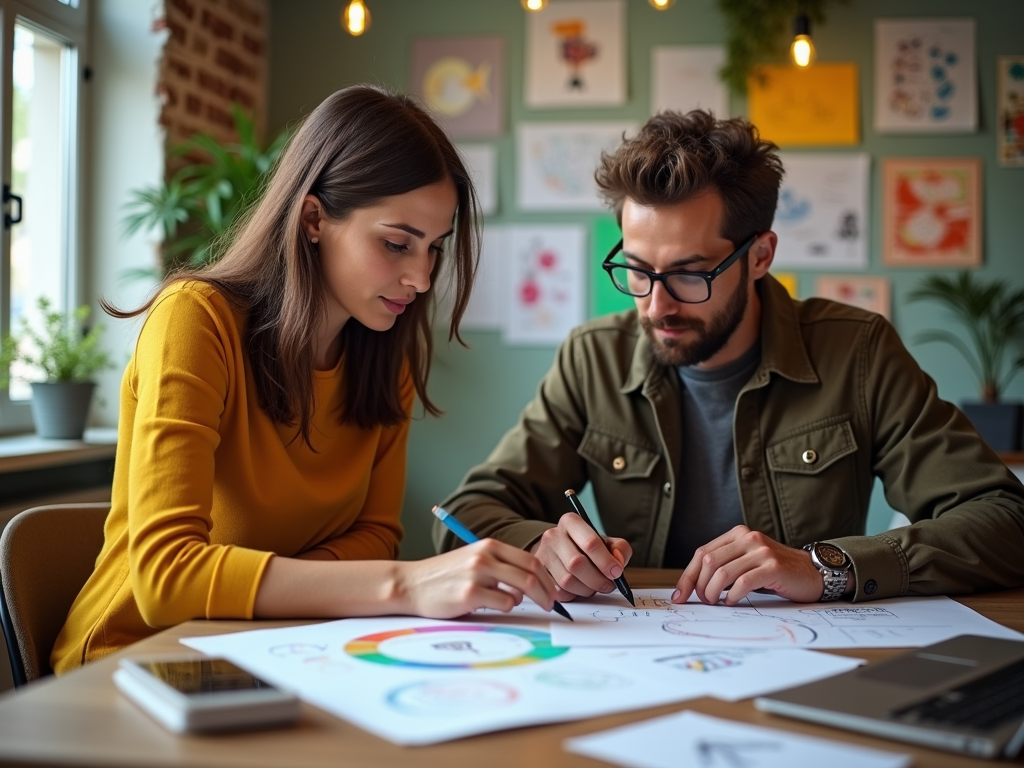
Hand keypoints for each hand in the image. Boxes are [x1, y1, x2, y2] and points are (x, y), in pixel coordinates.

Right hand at [397, 539, 558, 617]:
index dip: (547, 577)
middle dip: (546, 593)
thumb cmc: (445, 576)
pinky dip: (505, 608)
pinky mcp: (470, 594)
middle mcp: (485, 556)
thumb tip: (531, 583)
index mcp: (489, 545)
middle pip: (531, 574)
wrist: (411, 584)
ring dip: (526, 601)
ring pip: (521, 589)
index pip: (531, 559)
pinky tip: (491, 606)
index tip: (551, 590)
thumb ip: (500, 566)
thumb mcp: (474, 560)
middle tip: (549, 605)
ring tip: (514, 604)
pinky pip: (504, 604)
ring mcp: (477, 574)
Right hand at [529, 512, 632, 600]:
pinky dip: (574, 595)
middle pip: (577, 564)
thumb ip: (620, 549)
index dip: (606, 561)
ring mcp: (543, 554)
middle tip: (609, 585)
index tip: (617, 572)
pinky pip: (559, 591)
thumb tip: (618, 562)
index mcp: (571, 522)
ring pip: (567, 580)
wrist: (562, 551)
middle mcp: (553, 535)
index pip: (590, 542)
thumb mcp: (606, 542)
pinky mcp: (539, 573)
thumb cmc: (587, 547)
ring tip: (595, 586)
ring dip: (587, 589)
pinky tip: (580, 589)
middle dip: (597, 579)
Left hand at [672, 525, 823, 605]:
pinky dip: (732, 595)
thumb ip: (725, 565)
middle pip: (708, 562)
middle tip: (704, 601)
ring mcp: (761, 551)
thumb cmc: (776, 571)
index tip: (679, 596)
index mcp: (737, 534)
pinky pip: (743, 582)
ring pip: (722, 573)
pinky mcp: (772, 566)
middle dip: (699, 586)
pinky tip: (732, 601)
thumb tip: (693, 586)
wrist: (812, 572)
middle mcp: (748, 538)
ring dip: (713, 592)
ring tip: (716, 602)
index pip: (702, 553)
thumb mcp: (747, 560)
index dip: (688, 576)